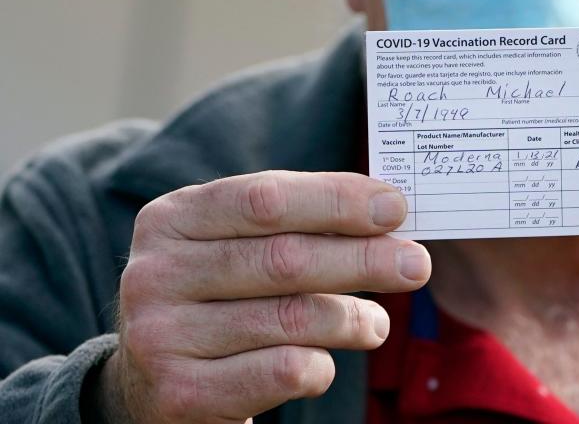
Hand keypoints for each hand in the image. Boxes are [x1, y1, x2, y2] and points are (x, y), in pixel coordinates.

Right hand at [98, 171, 428, 422]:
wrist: (150, 383)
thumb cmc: (216, 297)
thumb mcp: (233, 246)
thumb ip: (293, 224)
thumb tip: (387, 210)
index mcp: (172, 218)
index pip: (266, 198)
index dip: (337, 200)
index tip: (395, 207)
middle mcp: (156, 273)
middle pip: (284, 258)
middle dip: (363, 259)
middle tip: (415, 264)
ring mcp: (160, 335)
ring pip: (289, 318)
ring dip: (351, 318)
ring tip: (378, 324)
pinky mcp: (179, 393)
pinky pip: (280, 373)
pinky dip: (319, 365)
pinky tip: (326, 362)